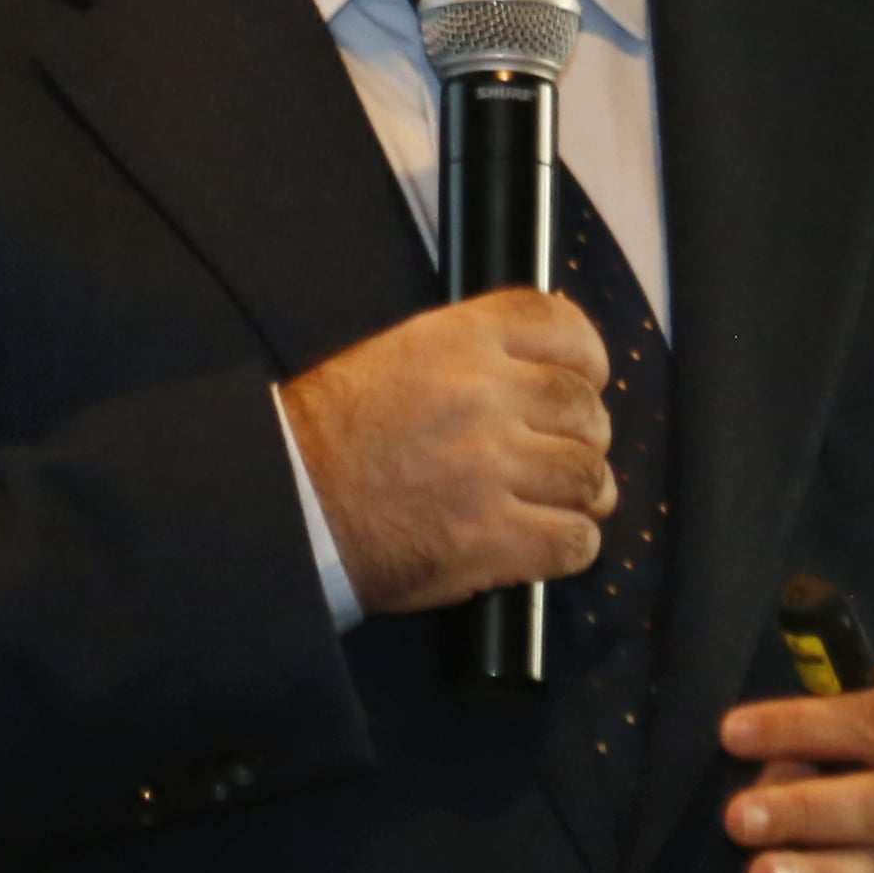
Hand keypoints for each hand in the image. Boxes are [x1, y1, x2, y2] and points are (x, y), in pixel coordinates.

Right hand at [281, 289, 612, 614]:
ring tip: (556, 502)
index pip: (560, 327)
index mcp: (456, 341)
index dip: (587, 357)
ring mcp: (489, 469)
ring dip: (581, 494)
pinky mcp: (490, 540)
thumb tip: (554, 348)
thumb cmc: (331, 435)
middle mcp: (481, 396)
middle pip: (584, 409)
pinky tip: (543, 543)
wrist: (286, 506)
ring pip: (587, 477)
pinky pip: (574, 542)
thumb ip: (472, 349)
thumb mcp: (396, 356)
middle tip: (557, 456)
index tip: (585, 380)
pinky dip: (572, 545)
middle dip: (583, 436)